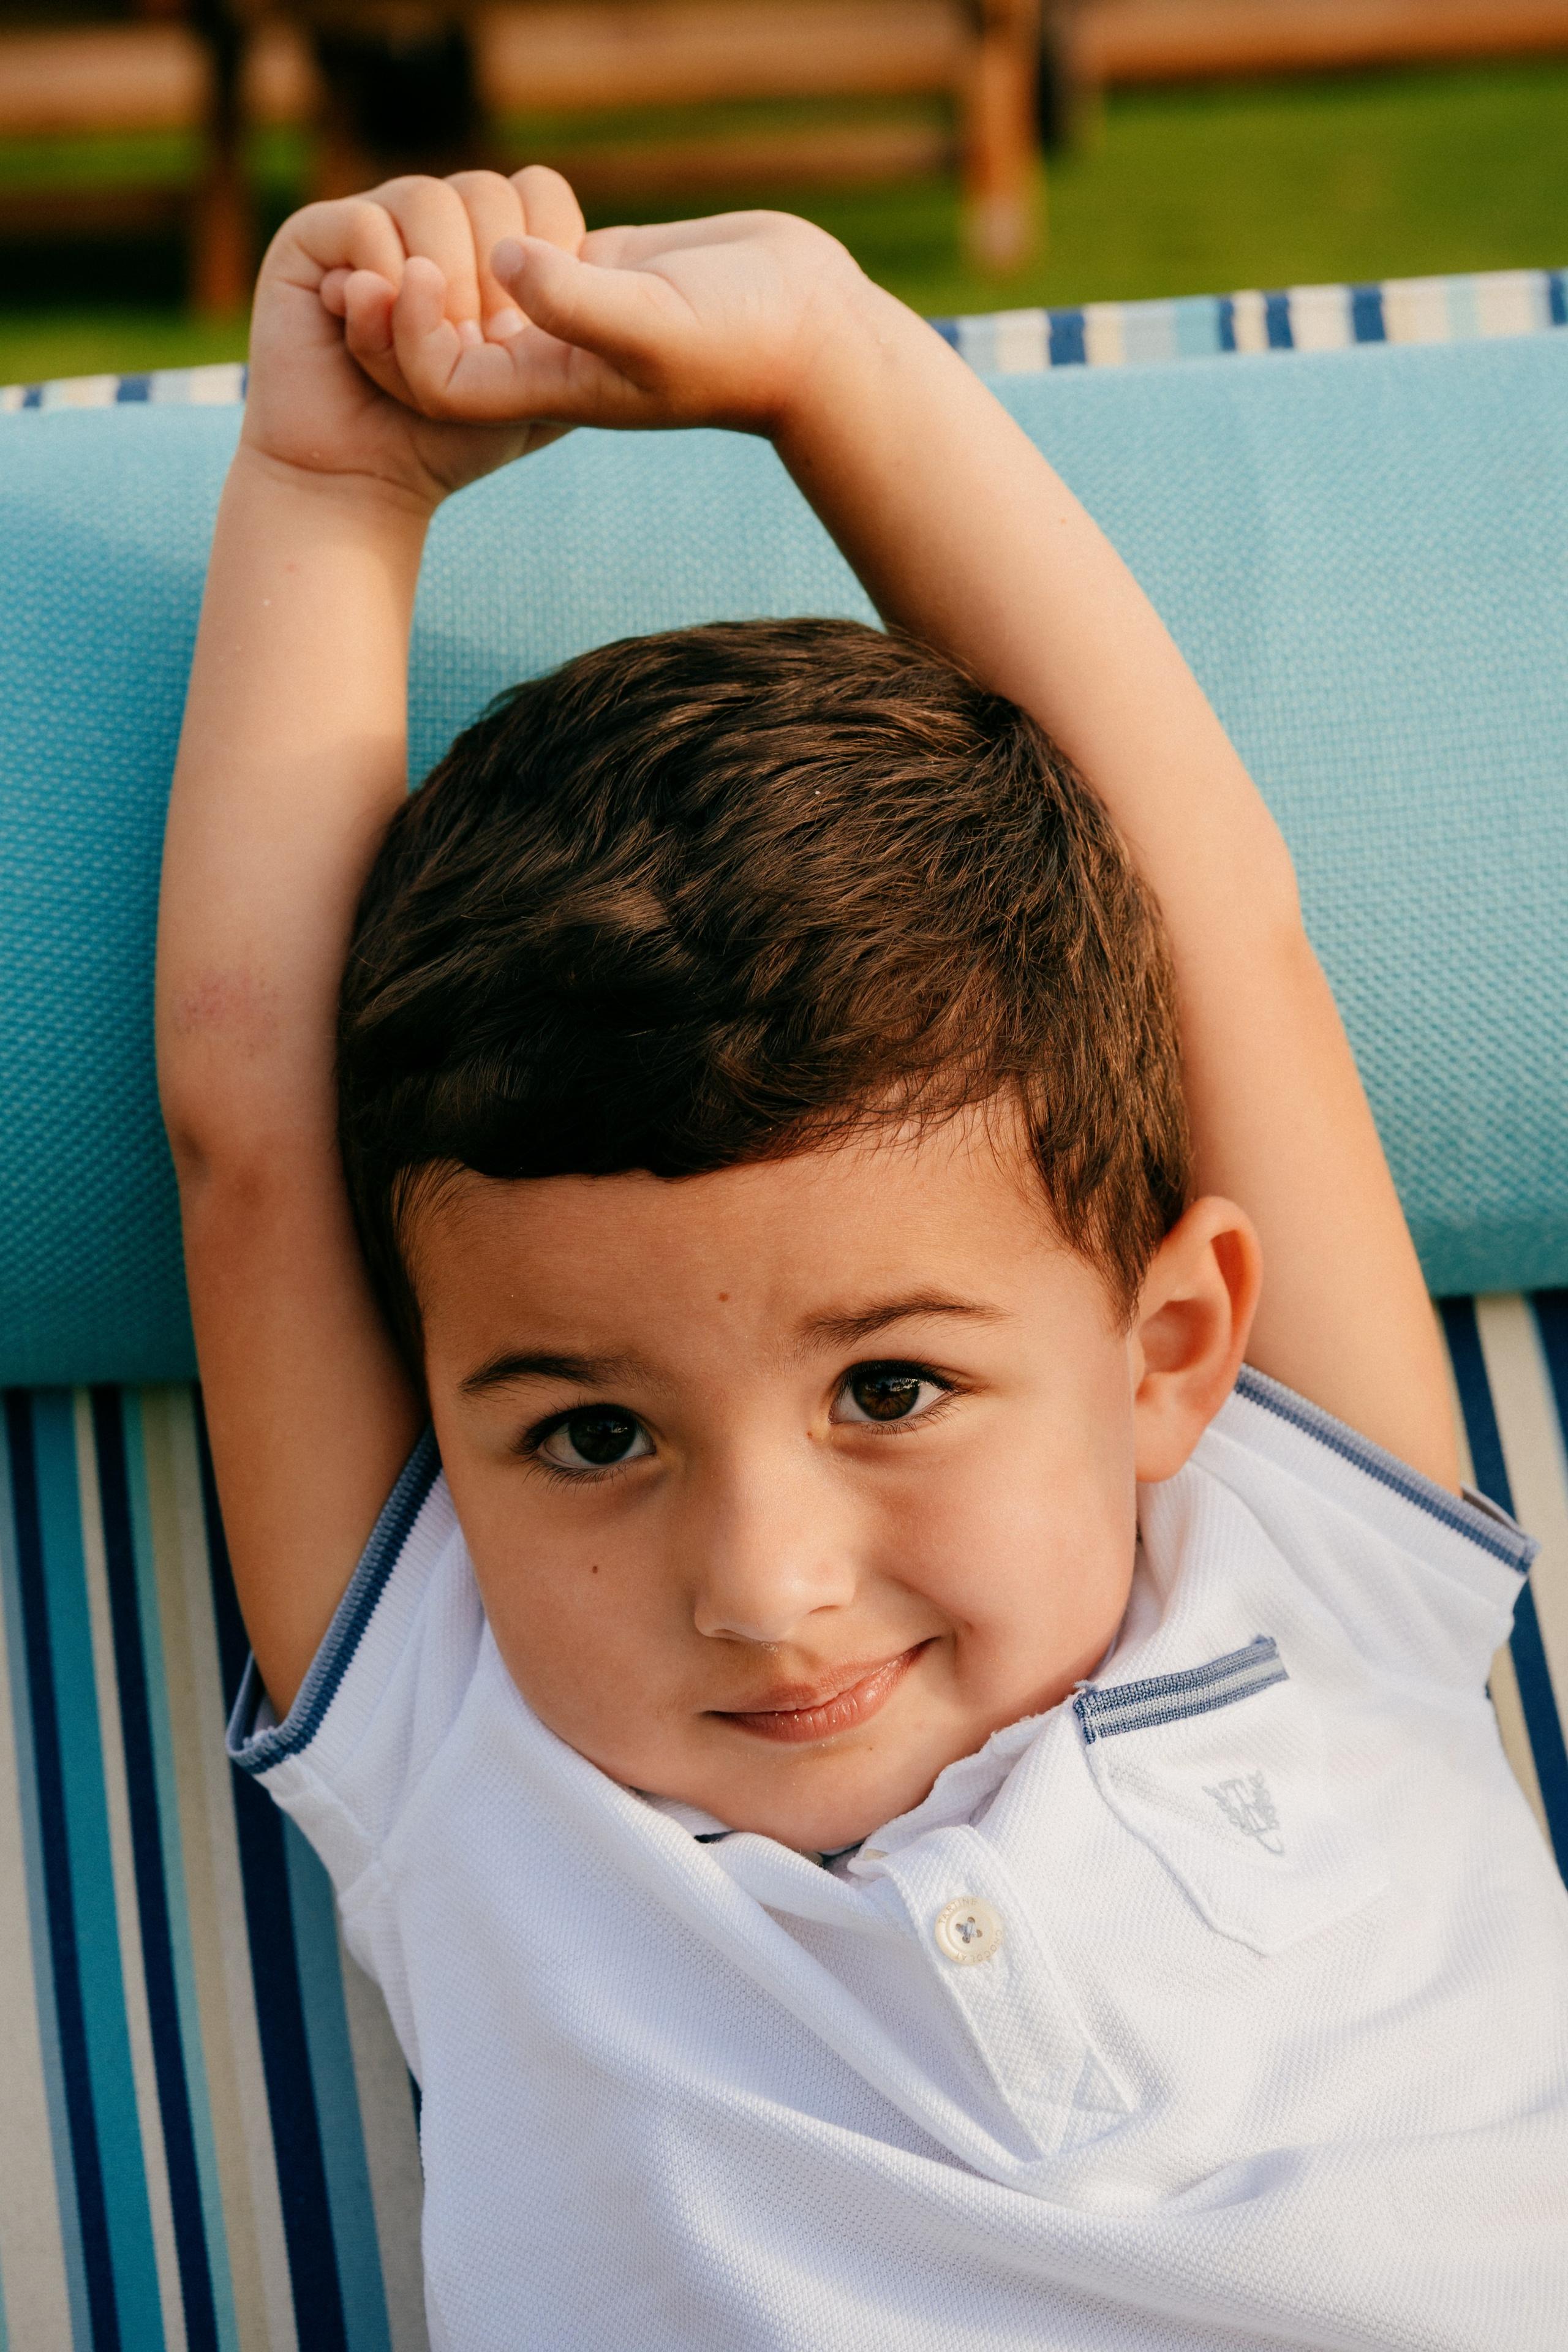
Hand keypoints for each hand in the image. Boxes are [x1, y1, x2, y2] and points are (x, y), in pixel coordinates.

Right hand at [242, 167, 588, 508]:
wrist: (360, 484)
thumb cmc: (450, 446)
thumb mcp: (538, 391)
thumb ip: (577, 332)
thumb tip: (593, 263)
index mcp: (486, 249)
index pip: (537, 191)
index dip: (547, 249)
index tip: (525, 332)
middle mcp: (431, 226)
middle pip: (486, 189)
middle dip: (492, 281)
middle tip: (475, 349)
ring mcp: (374, 226)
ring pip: (429, 200)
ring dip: (441, 287)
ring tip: (422, 346)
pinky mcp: (313, 241)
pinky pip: (364, 226)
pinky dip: (379, 285)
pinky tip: (368, 323)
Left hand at [339, 187, 884, 440]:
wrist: (808, 326)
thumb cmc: (743, 340)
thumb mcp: (656, 324)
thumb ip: (577, 301)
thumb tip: (503, 265)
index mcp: (549, 386)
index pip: (439, 385)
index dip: (403, 337)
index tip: (412, 271)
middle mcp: (547, 357)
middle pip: (437, 346)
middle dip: (394, 302)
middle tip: (371, 243)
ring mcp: (566, 313)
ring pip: (471, 293)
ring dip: (438, 255)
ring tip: (416, 209)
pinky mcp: (590, 267)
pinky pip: (513, 248)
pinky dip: (490, 222)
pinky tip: (488, 194)